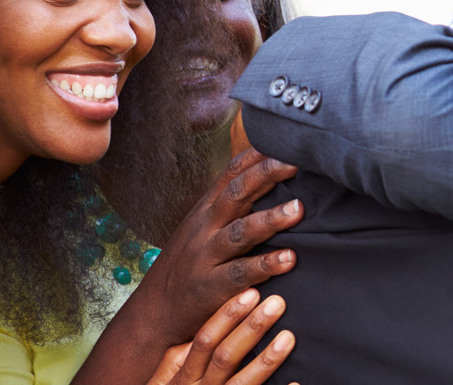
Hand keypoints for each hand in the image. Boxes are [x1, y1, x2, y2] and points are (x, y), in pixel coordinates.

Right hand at [135, 148, 301, 345]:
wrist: (154, 312)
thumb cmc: (189, 264)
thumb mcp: (203, 227)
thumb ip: (232, 204)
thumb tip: (268, 175)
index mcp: (207, 209)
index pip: (233, 173)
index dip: (259, 155)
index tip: (288, 139)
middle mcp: (205, 227)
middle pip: (236, 194)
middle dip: (267, 175)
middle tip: (298, 162)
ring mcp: (206, 256)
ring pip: (238, 232)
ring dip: (270, 219)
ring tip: (298, 209)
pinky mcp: (211, 287)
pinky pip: (240, 273)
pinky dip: (265, 265)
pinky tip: (289, 259)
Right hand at [147, 289, 297, 384]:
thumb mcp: (162, 383)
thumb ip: (175, 360)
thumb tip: (193, 335)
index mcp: (184, 377)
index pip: (205, 340)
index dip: (227, 316)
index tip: (251, 293)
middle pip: (226, 356)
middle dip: (251, 328)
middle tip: (277, 304)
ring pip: (244, 383)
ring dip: (267, 360)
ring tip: (289, 337)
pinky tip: (298, 383)